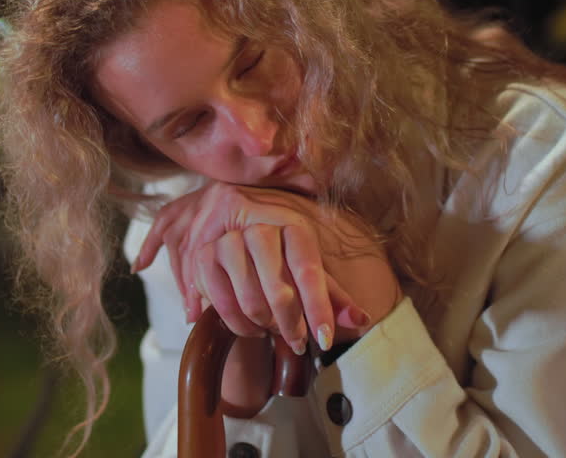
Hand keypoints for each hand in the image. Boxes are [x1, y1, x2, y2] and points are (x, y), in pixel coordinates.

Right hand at [134, 182, 396, 352]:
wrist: (229, 223)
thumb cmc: (279, 253)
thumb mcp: (306, 265)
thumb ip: (331, 293)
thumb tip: (361, 319)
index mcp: (293, 225)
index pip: (309, 268)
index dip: (319, 306)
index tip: (325, 339)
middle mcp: (260, 227)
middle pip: (279, 289)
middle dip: (292, 323)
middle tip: (299, 342)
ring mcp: (228, 240)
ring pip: (250, 299)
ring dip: (265, 326)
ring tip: (274, 332)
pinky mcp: (203, 256)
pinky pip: (221, 303)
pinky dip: (238, 324)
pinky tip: (250, 328)